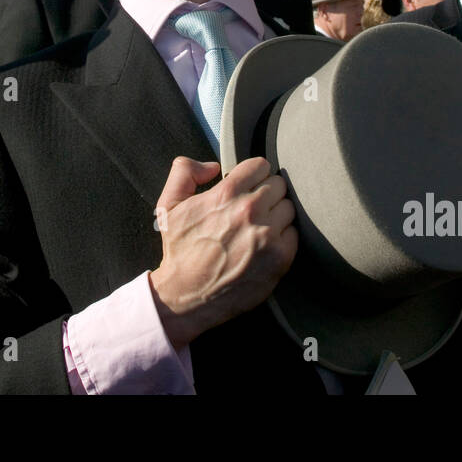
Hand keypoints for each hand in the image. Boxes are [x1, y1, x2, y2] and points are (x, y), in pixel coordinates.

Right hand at [148, 156, 296, 347]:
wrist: (185, 296)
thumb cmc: (178, 250)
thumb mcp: (168, 205)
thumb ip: (184, 171)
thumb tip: (214, 166)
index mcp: (225, 194)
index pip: (261, 165)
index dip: (253, 174)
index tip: (247, 186)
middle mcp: (249, 211)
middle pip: (278, 185)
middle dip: (265, 193)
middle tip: (252, 208)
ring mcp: (267, 235)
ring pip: (288, 207)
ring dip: (276, 214)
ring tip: (259, 226)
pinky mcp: (279, 258)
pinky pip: (293, 233)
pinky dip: (282, 237)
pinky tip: (264, 244)